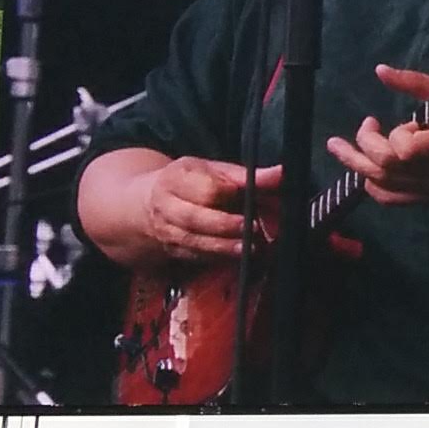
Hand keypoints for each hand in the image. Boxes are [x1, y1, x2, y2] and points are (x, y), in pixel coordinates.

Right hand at [134, 156, 276, 263]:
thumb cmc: (192, 182)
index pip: (205, 188)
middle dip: (225, 225)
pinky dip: (218, 257)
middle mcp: (166, 204)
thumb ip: (248, 175)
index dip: (231, 194)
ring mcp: (166, 229)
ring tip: (250, 247)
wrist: (147, 202)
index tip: (255, 198)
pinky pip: (195, 256)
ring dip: (223, 246)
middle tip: (254, 228)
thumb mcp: (215, 170)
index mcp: (177, 177)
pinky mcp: (172, 250)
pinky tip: (238, 257)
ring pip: (194, 240)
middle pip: (194, 217)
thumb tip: (281, 174)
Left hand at [325, 66, 428, 206]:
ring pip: (381, 182)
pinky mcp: (426, 199)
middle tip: (367, 125)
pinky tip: (364, 172)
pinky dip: (371, 185)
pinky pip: (389, 199)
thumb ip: (415, 83)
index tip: (406, 121)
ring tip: (342, 147)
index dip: (398, 136)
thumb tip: (379, 70)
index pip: (407, 151)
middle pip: (386, 166)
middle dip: (365, 144)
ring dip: (357, 162)